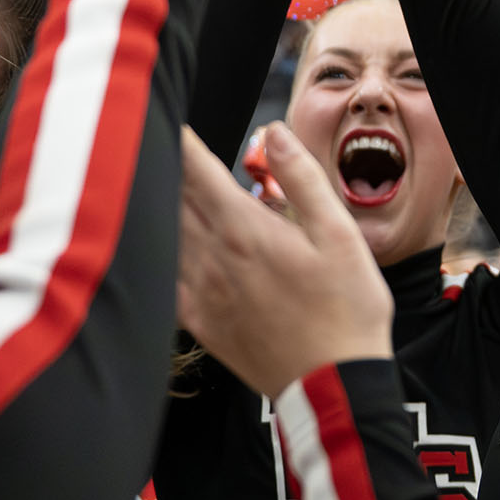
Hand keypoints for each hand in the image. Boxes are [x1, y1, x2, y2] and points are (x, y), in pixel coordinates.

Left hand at [178, 122, 394, 392]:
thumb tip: (274, 133)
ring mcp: (202, 293)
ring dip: (159, 204)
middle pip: (174, 198)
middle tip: (152, 138)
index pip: (198, 170)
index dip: (180, 139)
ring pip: (165, 234)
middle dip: (164, 164)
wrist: (334, 384)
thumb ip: (302, 179)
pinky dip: (159, 253)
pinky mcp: (200, 322)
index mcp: (246, 231)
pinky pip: (165, 278)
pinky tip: (160, 243)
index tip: (167, 115)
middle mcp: (213, 259)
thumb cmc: (347, 311)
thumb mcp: (340, 235)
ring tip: (153, 180)